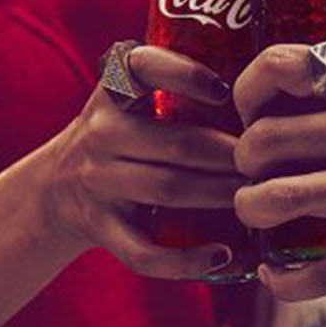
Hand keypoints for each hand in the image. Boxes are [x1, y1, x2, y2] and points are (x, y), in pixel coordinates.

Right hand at [37, 45, 244, 279]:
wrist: (55, 189)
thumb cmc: (123, 137)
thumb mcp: (130, 100)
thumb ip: (177, 86)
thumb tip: (266, 86)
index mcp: (114, 92)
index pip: (144, 68)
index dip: (185, 75)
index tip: (225, 90)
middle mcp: (101, 133)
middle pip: (177, 142)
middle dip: (230, 153)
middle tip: (270, 160)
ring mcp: (98, 182)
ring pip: (167, 189)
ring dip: (219, 194)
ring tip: (256, 195)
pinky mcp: (100, 227)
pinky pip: (143, 250)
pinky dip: (184, 259)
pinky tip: (221, 254)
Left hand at [232, 44, 325, 300]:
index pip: (281, 67)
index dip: (245, 90)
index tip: (248, 110)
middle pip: (262, 139)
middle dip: (241, 160)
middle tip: (253, 168)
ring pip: (275, 199)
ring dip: (250, 210)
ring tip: (257, 211)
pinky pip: (320, 269)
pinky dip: (283, 279)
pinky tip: (274, 272)